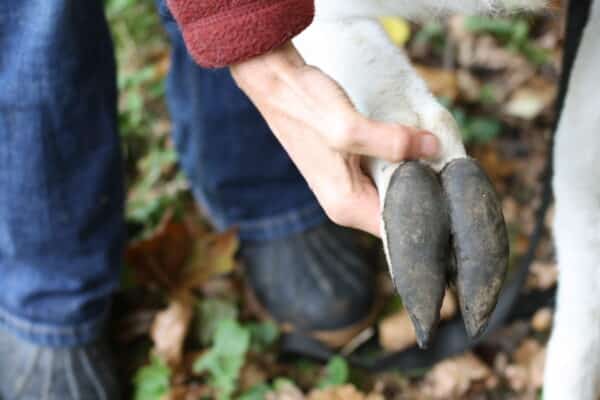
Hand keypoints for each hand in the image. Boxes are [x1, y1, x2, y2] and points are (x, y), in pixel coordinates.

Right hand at [230, 42, 438, 236]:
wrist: (277, 83)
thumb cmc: (305, 107)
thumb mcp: (349, 127)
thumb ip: (392, 142)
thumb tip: (433, 148)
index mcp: (346, 206)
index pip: (398, 228)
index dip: (429, 216)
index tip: (455, 196)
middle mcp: (347, 203)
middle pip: (398, 210)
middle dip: (426, 192)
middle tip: (454, 171)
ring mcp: (347, 186)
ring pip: (393, 190)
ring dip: (415, 175)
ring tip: (440, 156)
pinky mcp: (349, 167)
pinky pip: (385, 173)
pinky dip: (402, 161)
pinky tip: (418, 145)